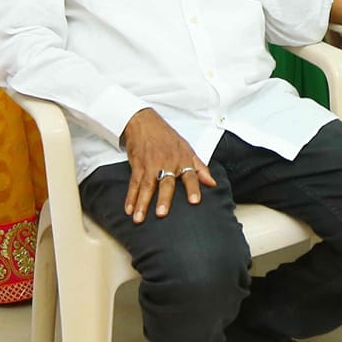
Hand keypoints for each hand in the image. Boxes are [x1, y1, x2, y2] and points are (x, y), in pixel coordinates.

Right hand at [120, 108, 216, 222]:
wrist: (145, 122)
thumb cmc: (167, 137)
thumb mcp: (187, 149)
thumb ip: (200, 168)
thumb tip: (212, 183)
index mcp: (182, 160)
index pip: (190, 175)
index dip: (193, 188)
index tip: (195, 201)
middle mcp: (167, 163)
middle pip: (165, 183)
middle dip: (163, 199)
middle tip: (161, 214)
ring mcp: (150, 165)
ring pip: (146, 186)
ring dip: (142, 203)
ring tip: (139, 218)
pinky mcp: (137, 166)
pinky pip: (134, 183)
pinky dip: (130, 197)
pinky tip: (129, 209)